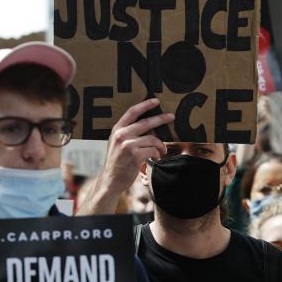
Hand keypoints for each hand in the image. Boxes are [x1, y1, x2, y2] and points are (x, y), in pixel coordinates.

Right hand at [77, 99, 173, 214]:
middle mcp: (121, 135)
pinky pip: (153, 150)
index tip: (156, 101)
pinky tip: (156, 158)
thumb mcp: (117, 144)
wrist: (110, 180)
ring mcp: (128, 145)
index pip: (132, 112)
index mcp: (117, 130)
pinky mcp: (135, 156)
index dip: (145, 105)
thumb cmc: (117, 162)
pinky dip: (157, 154)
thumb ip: (128, 133)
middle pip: (146, 122)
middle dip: (161, 118)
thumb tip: (150, 127)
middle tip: (171, 117)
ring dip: (160, 145)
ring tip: (162, 151)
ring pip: (152, 138)